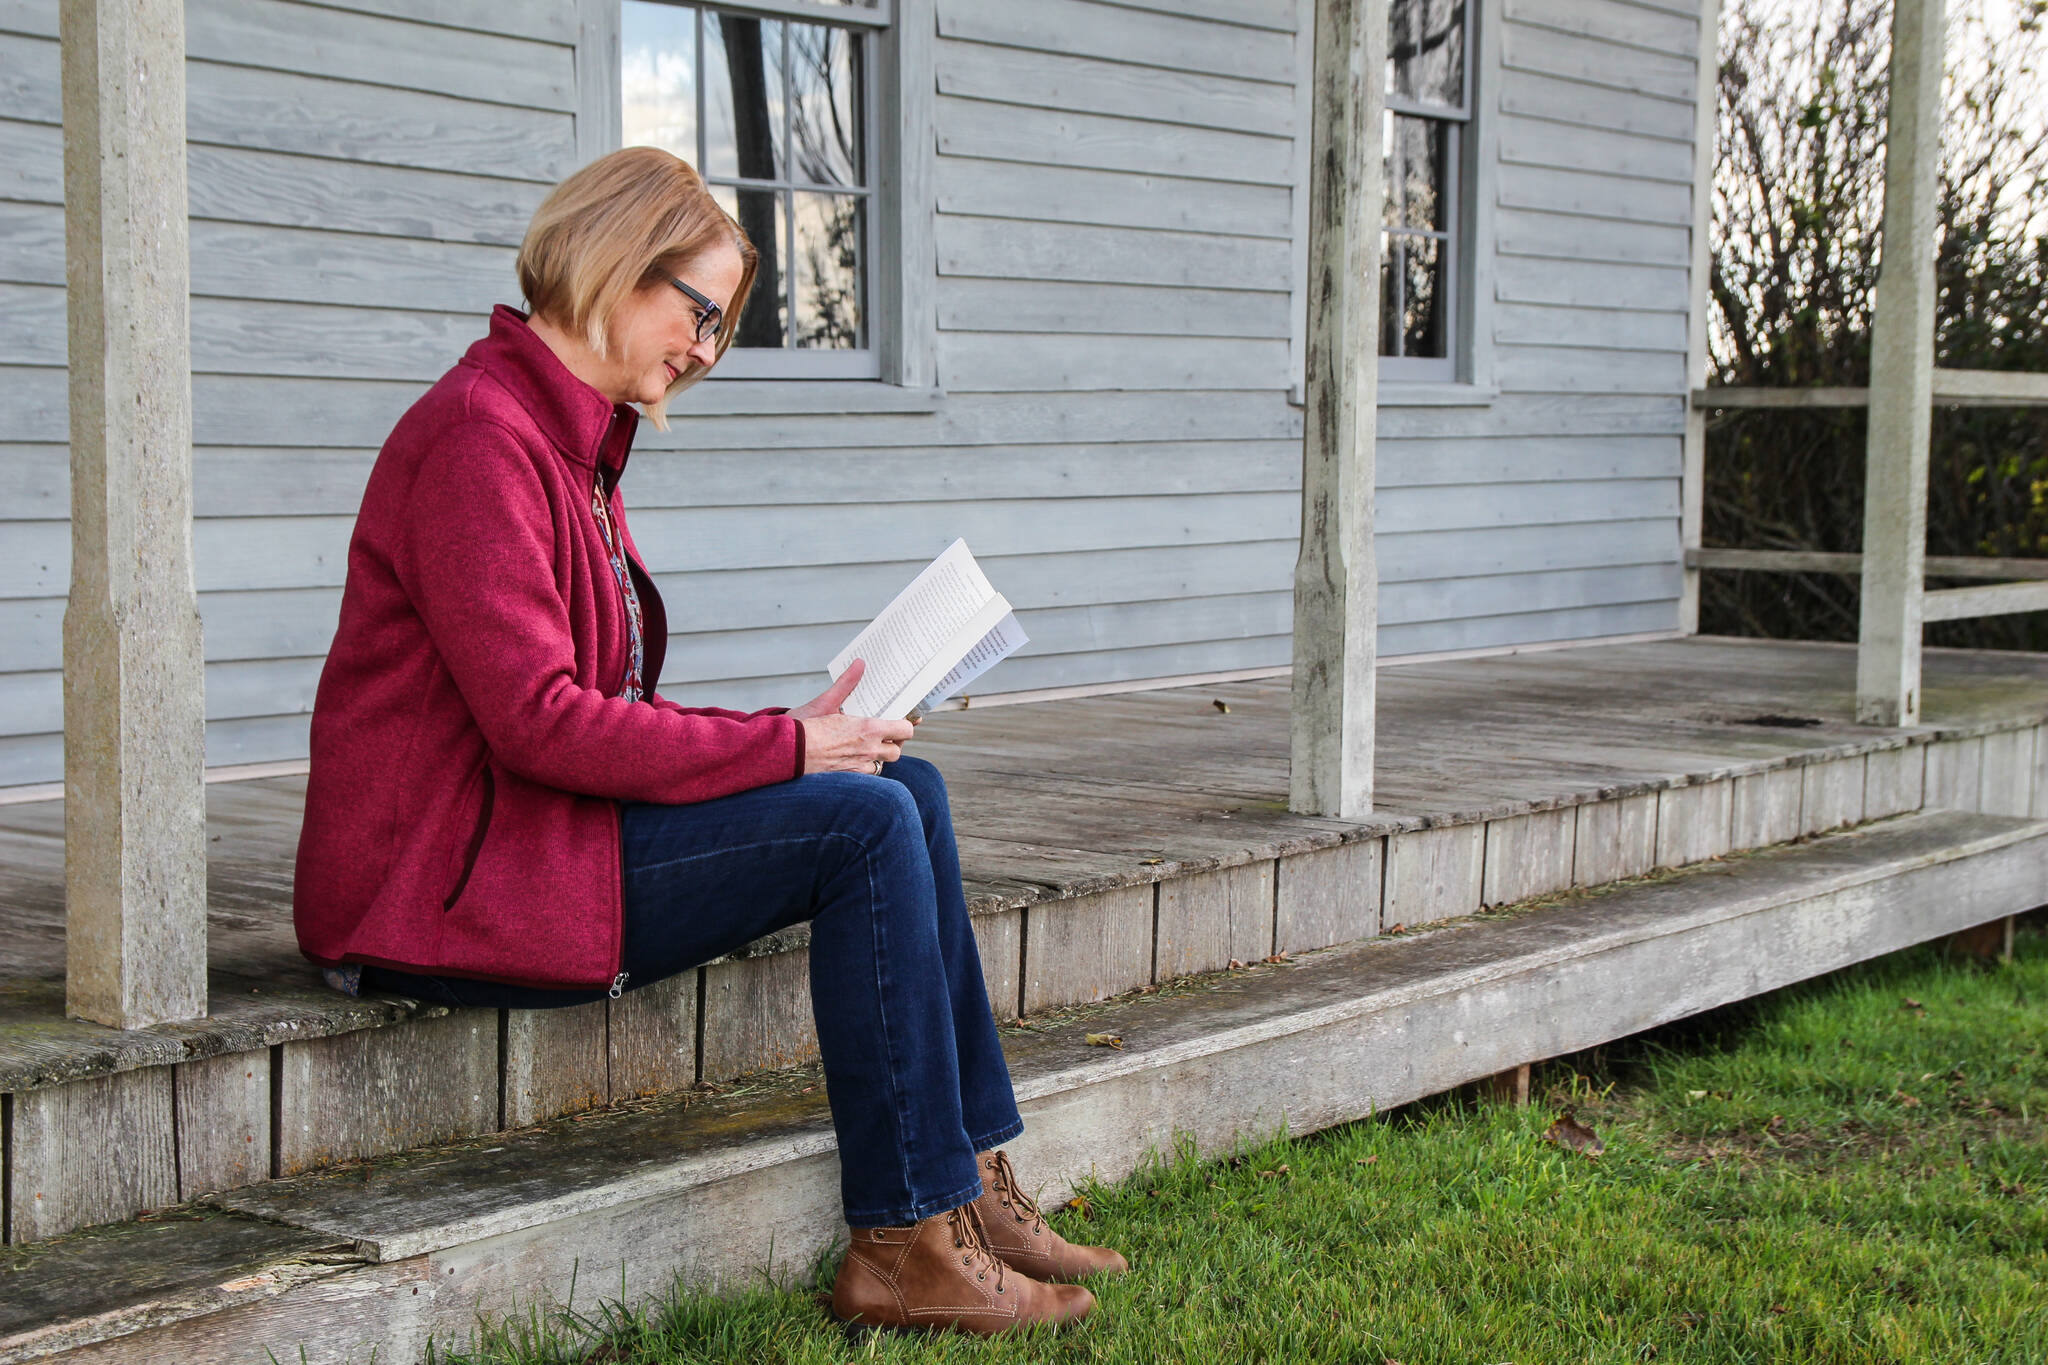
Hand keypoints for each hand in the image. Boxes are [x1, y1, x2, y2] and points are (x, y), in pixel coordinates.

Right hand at [792, 659, 916, 774]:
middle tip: (884, 732)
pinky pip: (866, 773)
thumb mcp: (826, 700)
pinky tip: (855, 755)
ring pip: (882, 763)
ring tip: (868, 744)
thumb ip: (846, 683)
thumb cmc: (804, 726)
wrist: (786, 751)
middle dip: (893, 742)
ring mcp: (859, 766)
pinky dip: (865, 765)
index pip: (905, 730)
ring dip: (879, 755)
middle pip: (896, 750)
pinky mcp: (847, 777)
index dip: (906, 725)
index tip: (901, 720)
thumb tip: (860, 663)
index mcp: (869, 729)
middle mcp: (868, 750)